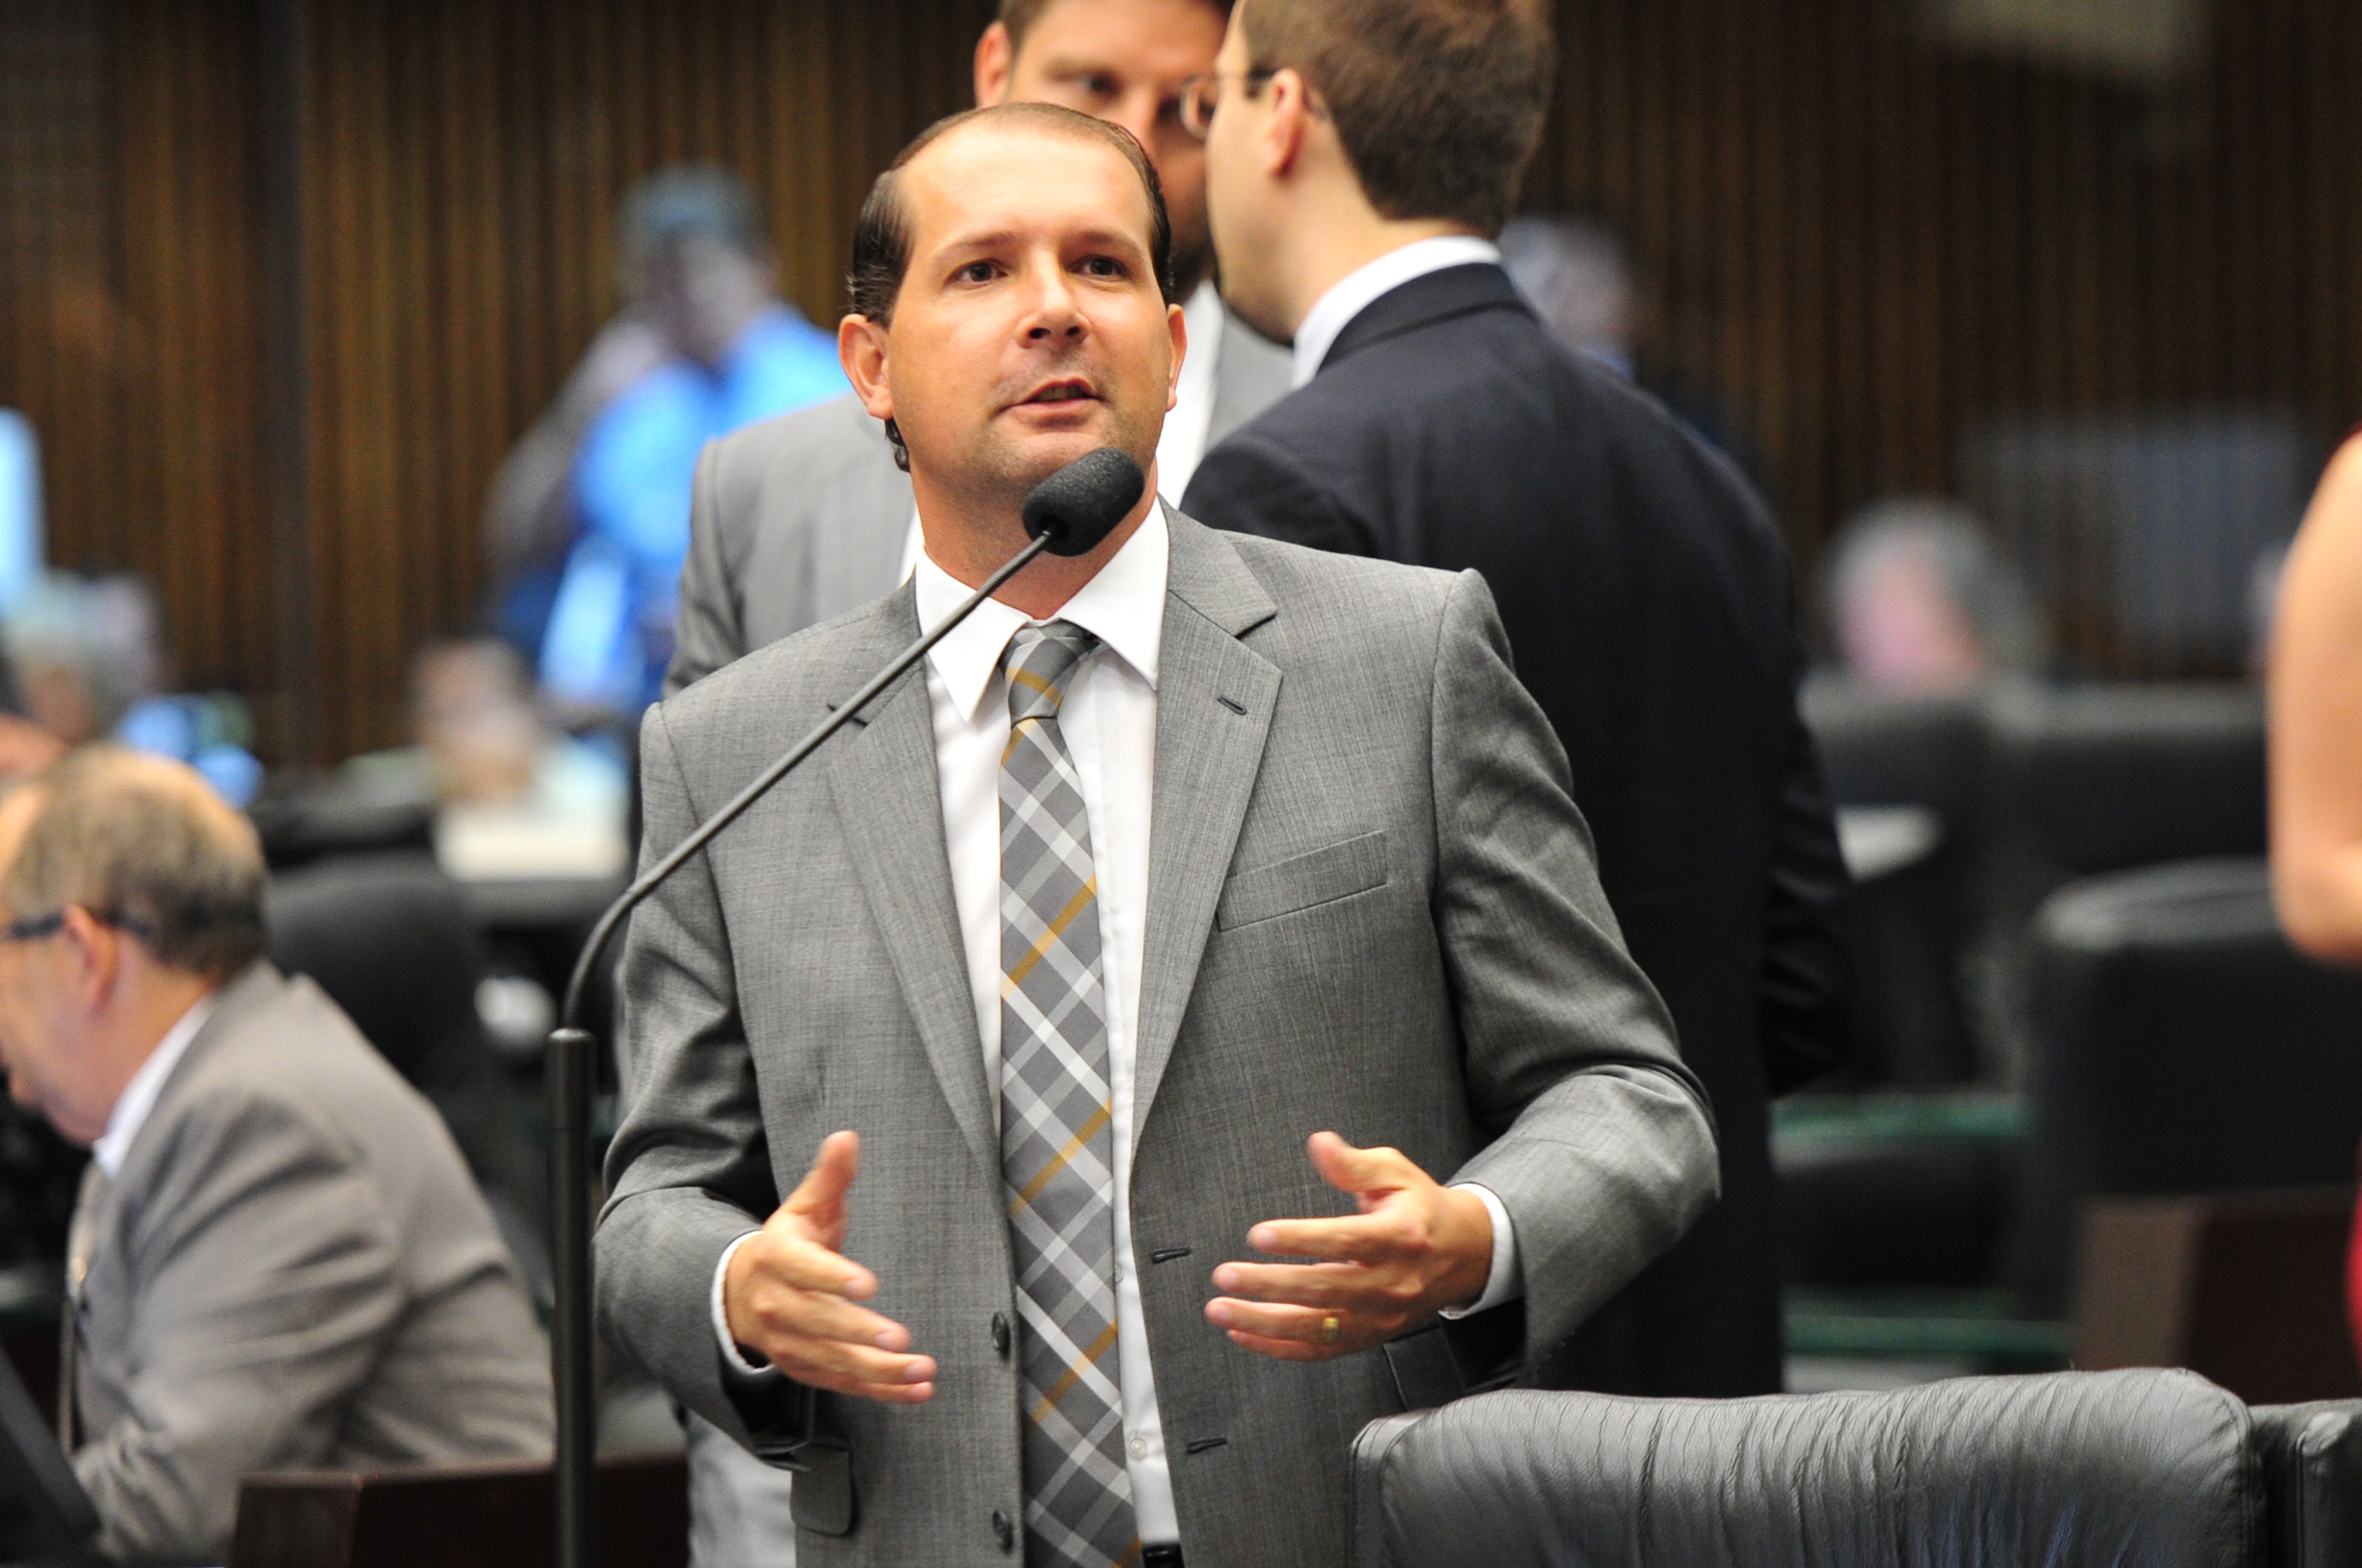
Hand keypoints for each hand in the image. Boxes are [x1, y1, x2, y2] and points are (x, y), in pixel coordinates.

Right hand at [723, 1131, 936, 1402]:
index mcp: (779, 1258)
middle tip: (901, 1340)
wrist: (743, 1292)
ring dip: (879, 1372)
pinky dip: (881, 1391)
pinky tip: (917, 1391)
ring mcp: (790, 1344)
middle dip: (860, 1334)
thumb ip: (830, 1176)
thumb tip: (847, 1137)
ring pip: (834, 1362)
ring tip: (922, 1371)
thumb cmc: (789, 1243)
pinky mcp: (806, 1369)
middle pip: (819, 1323)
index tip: (868, 1284)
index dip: (833, 1277)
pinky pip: (844, 1384)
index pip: (803, 1269)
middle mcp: (778, 1306)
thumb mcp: (805, 1206)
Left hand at [1203, 1132, 1493, 1361]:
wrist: (1463, 1256)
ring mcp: (1380, 1317)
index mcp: (1400, 1237)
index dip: (1302, 1240)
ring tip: (1220, 1309)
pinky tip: (1242, 1333)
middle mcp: (1391, 1283)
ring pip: (1317, 1328)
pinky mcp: (1368, 1337)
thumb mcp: (1396, 1173)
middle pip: (1325, 1289)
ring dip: (1263, 1322)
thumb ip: (1354, 1163)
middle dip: (1269, 1286)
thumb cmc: (1419, 1209)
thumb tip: (1319, 1144)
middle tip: (1224, 1275)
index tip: (1259, 1234)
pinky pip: (1319, 1350)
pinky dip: (1278, 1347)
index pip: (1346, 1241)